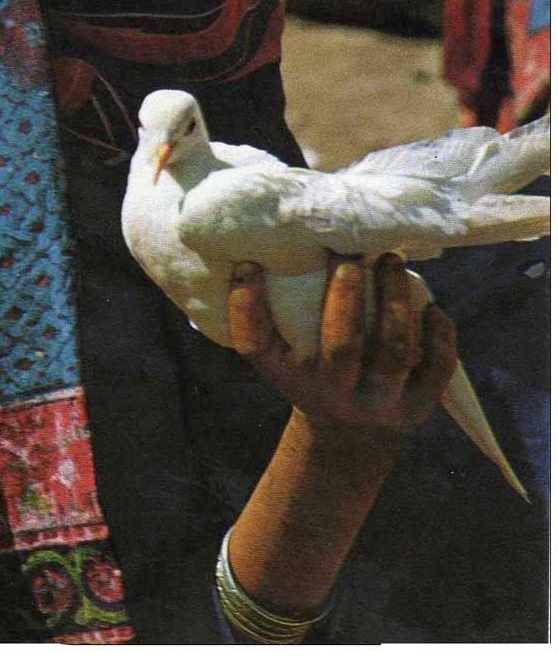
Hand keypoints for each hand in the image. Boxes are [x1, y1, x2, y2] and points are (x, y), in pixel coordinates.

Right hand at [227, 252, 457, 441]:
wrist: (349, 441)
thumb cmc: (311, 373)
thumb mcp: (283, 356)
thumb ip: (273, 312)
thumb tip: (259, 244)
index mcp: (289, 377)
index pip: (256, 344)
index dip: (246, 304)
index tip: (249, 264)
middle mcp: (332, 393)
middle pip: (341, 345)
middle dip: (347, 290)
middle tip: (347, 251)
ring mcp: (379, 402)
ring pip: (395, 350)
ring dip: (395, 300)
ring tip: (391, 260)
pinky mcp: (418, 406)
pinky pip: (437, 368)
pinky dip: (439, 333)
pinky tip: (430, 306)